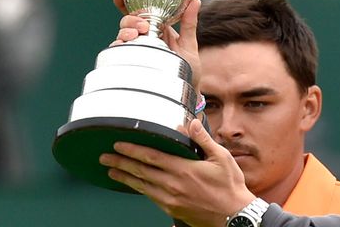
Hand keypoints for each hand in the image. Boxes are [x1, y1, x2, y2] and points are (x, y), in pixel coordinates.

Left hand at [99, 119, 256, 226]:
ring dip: (125, 177)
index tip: (119, 145)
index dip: (133, 150)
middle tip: (105, 157)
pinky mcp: (171, 209)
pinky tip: (133, 185)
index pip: (151, 157)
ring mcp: (170, 198)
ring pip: (141, 185)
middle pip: (140, 171)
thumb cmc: (230, 187)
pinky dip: (138, 189)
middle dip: (121, 163)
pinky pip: (150, 196)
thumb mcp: (222, 157)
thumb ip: (203, 140)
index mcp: (184, 169)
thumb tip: (191, 124)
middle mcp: (173, 184)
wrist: (233, 215)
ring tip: (112, 171)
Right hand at [111, 0, 201, 91]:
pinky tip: (123, 46)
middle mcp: (144, 39)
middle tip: (143, 27)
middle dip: (130, 20)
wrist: (186, 94)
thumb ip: (189, 23)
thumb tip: (196, 0)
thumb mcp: (190, 44)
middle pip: (128, 22)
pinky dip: (118, 47)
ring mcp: (137, 51)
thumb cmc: (188, 70)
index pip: (138, 12)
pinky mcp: (132, 64)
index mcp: (157, 29)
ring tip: (134, 36)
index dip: (126, 1)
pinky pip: (118, 53)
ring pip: (121, 36)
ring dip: (124, 32)